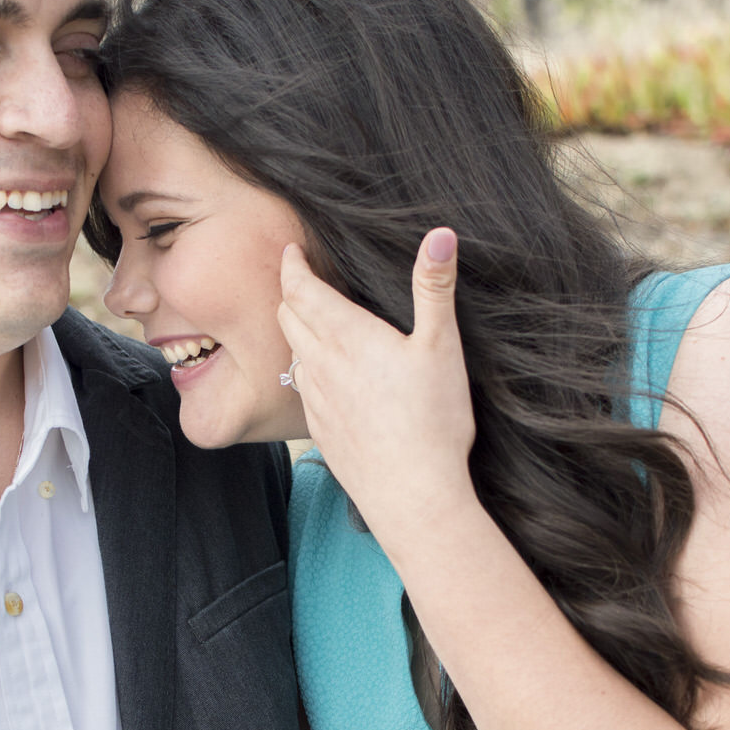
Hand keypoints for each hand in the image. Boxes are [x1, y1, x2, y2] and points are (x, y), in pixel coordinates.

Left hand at [277, 228, 478, 533]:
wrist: (412, 495)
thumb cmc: (432, 421)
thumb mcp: (441, 346)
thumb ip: (434, 288)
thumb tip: (441, 234)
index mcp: (346, 336)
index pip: (302, 289)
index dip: (291, 265)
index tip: (290, 250)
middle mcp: (321, 364)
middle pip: (288, 316)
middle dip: (291, 291)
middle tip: (301, 277)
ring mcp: (316, 399)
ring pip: (292, 351)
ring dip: (294, 329)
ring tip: (310, 319)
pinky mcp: (319, 428)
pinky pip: (302, 386)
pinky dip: (305, 366)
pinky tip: (323, 373)